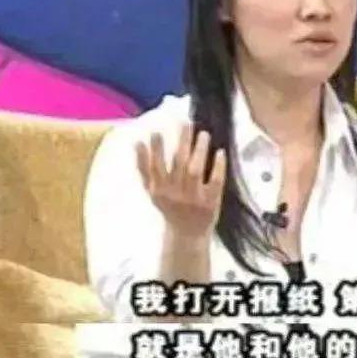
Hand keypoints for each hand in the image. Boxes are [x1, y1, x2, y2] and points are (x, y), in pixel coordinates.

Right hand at [135, 122, 226, 238]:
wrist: (187, 234)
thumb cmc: (170, 207)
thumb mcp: (153, 191)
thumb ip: (143, 169)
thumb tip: (136, 142)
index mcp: (159, 190)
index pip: (155, 167)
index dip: (154, 151)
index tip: (155, 132)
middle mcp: (175, 194)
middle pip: (177, 164)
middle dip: (181, 142)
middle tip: (186, 122)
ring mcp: (193, 198)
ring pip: (194, 171)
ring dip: (198, 151)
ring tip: (203, 133)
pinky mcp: (210, 202)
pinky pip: (214, 182)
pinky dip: (217, 167)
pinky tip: (220, 152)